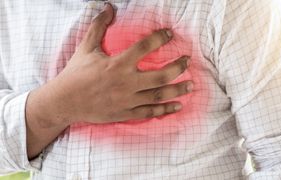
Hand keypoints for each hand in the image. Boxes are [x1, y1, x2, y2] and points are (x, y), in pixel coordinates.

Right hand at [27, 3, 191, 126]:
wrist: (65, 102)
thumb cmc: (75, 74)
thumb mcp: (85, 48)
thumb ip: (98, 27)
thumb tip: (108, 7)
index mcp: (117, 64)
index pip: (145, 47)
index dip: (160, 38)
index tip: (170, 34)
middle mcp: (126, 82)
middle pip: (160, 75)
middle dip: (178, 67)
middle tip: (187, 61)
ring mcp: (127, 100)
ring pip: (159, 95)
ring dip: (178, 90)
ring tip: (191, 84)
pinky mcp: (126, 113)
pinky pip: (150, 112)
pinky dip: (165, 110)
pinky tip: (178, 106)